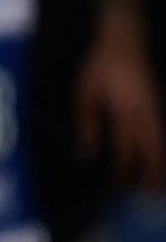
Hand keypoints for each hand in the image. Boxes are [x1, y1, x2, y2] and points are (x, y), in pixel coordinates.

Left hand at [77, 15, 165, 189]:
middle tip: (146, 199)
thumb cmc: (100, 67)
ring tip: (159, 191)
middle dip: (151, 178)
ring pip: (164, 148)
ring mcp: (157, 113)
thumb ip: (86, 123)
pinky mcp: (160, 108)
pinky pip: (165, 137)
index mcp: (125, 114)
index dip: (122, 172)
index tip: (116, 187)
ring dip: (162, 169)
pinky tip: (160, 163)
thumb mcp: (85, 93)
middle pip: (153, 155)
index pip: (125, 152)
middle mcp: (145, 117)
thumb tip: (86, 153)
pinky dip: (163, 154)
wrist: (126, 42)